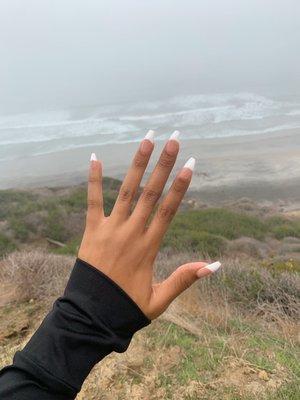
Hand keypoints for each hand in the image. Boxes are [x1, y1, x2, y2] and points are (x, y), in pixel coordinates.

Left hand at [78, 130, 220, 318]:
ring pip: (127, 190)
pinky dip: (93, 179)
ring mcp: (110, 229)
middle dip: (164, 164)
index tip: (190, 163)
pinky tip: (94, 157)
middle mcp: (131, 232)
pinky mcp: (91, 231)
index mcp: (149, 247)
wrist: (91, 316)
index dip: (181, 186)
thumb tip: (215, 266)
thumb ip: (185, 279)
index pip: (169, 210)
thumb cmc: (126, 308)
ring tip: (147, 139)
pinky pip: (92, 201)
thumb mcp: (160, 299)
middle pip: (151, 193)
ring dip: (137, 163)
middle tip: (174, 139)